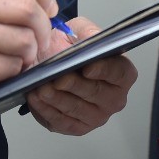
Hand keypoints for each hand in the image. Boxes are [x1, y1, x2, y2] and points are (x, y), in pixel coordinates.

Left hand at [24, 18, 137, 135]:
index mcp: (122, 74)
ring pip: (76, 109)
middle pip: (96, 93)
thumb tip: (92, 38)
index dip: (103, 70)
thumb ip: (88, 31)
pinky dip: (46, 110)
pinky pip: (61, 122)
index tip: (87, 67)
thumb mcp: (79, 30)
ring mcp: (97, 116)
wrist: (49, 62)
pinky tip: (36, 98)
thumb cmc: (69, 48)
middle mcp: (114, 98)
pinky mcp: (77, 127)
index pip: (119, 73)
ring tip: (41, 87)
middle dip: (74, 85)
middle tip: (57, 78)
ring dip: (57, 99)